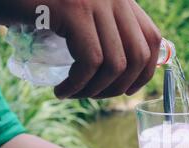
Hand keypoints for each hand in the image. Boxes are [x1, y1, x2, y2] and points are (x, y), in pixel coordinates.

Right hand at [0, 0, 160, 98]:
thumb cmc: (35, 7)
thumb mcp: (79, 17)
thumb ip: (104, 32)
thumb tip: (127, 70)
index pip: (152, 39)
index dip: (145, 71)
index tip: (126, 89)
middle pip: (138, 56)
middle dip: (118, 87)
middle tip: (93, 96)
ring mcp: (97, 1)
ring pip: (115, 64)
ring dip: (95, 90)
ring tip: (73, 94)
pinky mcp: (75, 10)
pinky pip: (90, 62)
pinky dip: (78, 85)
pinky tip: (62, 91)